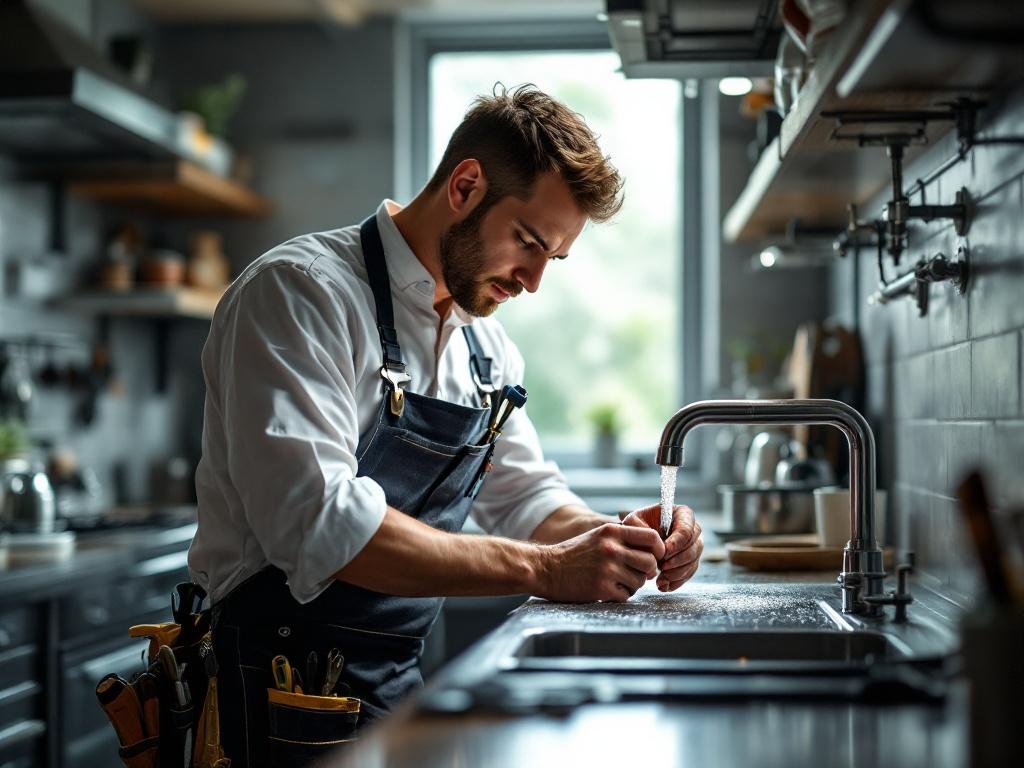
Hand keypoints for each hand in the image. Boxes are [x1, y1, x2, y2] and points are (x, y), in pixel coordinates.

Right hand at [536, 523, 665, 601]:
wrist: (546, 568)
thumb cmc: (574, 554)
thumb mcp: (598, 536)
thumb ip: (622, 539)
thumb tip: (652, 550)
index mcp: (611, 531)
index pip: (651, 537)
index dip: (658, 549)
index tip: (653, 556)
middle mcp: (611, 548)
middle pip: (650, 562)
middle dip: (646, 571)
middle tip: (635, 573)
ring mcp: (607, 568)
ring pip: (640, 581)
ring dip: (632, 585)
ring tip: (617, 582)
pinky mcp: (602, 588)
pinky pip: (626, 595)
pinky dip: (619, 595)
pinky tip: (607, 590)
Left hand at [621, 504, 702, 591]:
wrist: (636, 537)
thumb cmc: (636, 525)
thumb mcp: (633, 521)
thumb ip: (642, 529)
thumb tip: (657, 549)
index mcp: (681, 514)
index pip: (687, 529)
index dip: (677, 543)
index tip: (664, 553)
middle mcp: (692, 529)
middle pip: (694, 546)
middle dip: (678, 560)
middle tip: (661, 567)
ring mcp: (693, 546)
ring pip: (693, 561)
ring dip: (677, 573)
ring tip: (660, 579)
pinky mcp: (690, 561)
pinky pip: (689, 573)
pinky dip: (677, 581)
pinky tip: (663, 586)